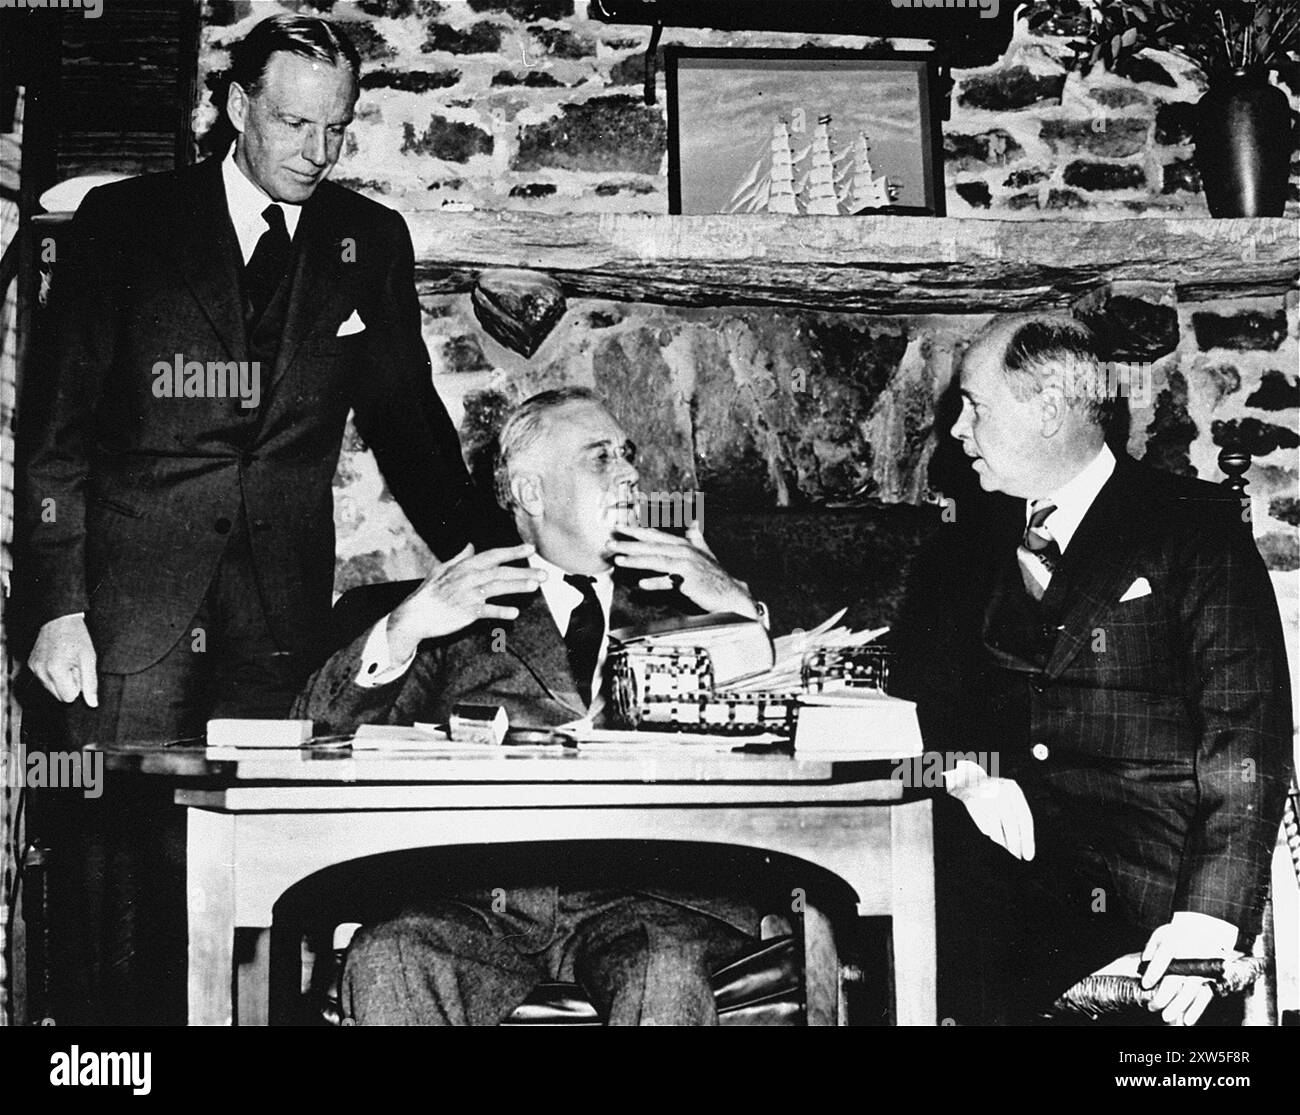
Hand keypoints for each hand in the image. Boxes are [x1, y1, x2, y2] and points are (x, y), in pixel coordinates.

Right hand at [29, 613, 98, 705]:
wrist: (60, 619)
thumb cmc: (77, 637)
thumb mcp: (89, 659)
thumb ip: (90, 683)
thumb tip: (92, 703)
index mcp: (55, 670)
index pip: (68, 697)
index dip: (78, 686)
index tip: (79, 671)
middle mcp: (40, 672)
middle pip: (59, 695)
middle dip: (69, 684)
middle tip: (74, 665)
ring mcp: (34, 668)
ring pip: (51, 688)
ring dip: (62, 679)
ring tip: (67, 661)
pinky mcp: (31, 664)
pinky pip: (45, 679)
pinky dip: (53, 674)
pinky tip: (59, 659)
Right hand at [385, 543, 544, 662]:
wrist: (414, 615)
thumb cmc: (428, 593)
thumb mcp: (441, 570)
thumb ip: (460, 558)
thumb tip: (471, 546)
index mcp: (464, 566)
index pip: (492, 556)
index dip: (512, 551)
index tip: (531, 548)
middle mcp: (467, 578)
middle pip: (500, 572)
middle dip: (523, 571)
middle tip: (544, 574)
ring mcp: (467, 595)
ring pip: (496, 588)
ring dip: (517, 587)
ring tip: (534, 587)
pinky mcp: (465, 612)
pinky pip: (486, 611)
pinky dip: (500, 611)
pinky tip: (515, 613)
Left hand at [606, 523, 756, 617]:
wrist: (730, 594)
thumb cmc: (715, 577)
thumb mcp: (705, 552)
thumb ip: (696, 537)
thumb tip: (694, 523)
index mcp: (683, 544)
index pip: (655, 535)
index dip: (636, 530)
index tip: (619, 527)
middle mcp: (684, 551)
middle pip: (652, 545)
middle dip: (629, 543)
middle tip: (610, 542)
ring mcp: (687, 564)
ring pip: (657, 559)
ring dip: (636, 559)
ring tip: (619, 560)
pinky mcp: (690, 580)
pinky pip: (670, 580)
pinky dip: (657, 582)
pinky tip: (642, 584)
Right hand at [943, 760, 1034, 860]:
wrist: (964, 778)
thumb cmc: (990, 793)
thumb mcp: (1006, 796)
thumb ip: (1015, 814)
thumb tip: (1024, 844)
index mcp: (1013, 789)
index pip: (1024, 818)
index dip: (1028, 839)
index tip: (1028, 855)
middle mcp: (1000, 790)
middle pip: (1011, 824)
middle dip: (1014, 844)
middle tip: (1016, 858)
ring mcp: (985, 794)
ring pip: (995, 826)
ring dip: (1000, 842)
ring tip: (1003, 854)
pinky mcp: (970, 799)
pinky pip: (981, 823)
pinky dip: (986, 833)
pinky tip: (989, 838)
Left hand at [1139, 913, 1237, 1025]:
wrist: (1206, 931)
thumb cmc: (1178, 934)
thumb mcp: (1161, 935)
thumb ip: (1150, 950)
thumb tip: (1142, 967)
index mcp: (1176, 941)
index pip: (1164, 959)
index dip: (1154, 973)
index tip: (1145, 985)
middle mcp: (1191, 955)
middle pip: (1176, 979)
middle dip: (1163, 995)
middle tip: (1152, 1006)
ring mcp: (1204, 968)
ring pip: (1190, 991)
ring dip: (1178, 1006)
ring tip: (1165, 1016)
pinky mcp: (1213, 978)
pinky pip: (1205, 996)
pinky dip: (1196, 1009)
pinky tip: (1187, 1020)